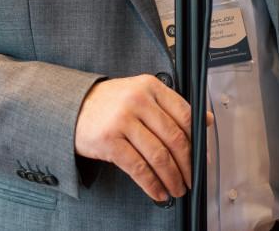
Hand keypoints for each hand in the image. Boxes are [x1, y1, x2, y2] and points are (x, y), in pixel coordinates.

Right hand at [74, 74, 211, 201]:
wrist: (72, 106)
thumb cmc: (111, 103)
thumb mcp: (141, 93)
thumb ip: (171, 105)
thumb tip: (205, 120)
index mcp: (150, 86)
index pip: (184, 115)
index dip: (197, 141)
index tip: (202, 157)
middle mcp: (137, 100)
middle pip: (174, 138)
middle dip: (188, 165)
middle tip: (192, 179)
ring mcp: (122, 120)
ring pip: (158, 156)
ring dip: (172, 178)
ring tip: (177, 189)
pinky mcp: (109, 141)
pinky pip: (138, 168)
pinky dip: (152, 184)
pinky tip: (158, 192)